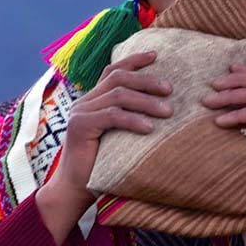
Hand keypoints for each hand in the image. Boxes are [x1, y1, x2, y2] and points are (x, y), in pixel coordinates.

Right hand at [37, 50, 171, 239]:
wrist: (74, 191)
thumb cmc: (100, 167)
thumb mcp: (117, 138)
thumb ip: (128, 120)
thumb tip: (162, 109)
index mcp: (91, 101)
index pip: (112, 71)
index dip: (133, 60)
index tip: (156, 55)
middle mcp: (83, 102)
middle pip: (118, 78)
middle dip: (146, 79)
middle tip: (170, 89)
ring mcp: (79, 113)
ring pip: (118, 96)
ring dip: (146, 101)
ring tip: (168, 111)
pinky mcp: (80, 127)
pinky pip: (112, 117)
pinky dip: (134, 120)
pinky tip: (150, 128)